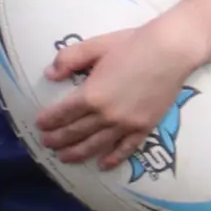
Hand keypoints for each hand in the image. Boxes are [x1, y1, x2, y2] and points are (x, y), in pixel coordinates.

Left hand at [31, 22, 203, 170]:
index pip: (63, 113)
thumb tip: (49, 74)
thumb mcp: (95, 46)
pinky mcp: (144, 128)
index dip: (49, 120)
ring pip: (96, 145)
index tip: (39, 125)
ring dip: (77, 153)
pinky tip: (102, 165)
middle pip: (76, 132)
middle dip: (58, 139)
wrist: (170, 51)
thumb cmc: (131, 44)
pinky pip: (125, 149)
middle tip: (46, 143)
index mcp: (91, 94)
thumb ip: (69, 59)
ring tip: (64, 158)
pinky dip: (113, 159)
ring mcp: (126, 125)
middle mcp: (106, 115)